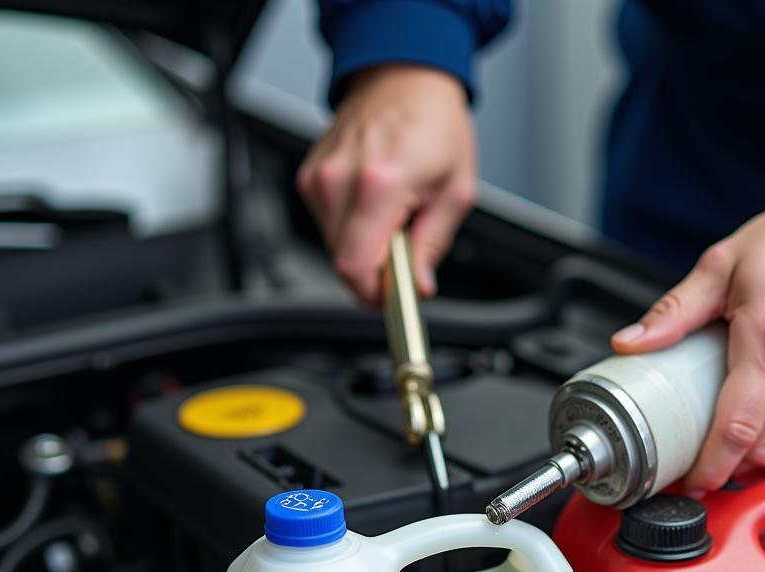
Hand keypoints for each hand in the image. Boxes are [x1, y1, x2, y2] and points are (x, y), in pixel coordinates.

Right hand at [297, 66, 475, 304]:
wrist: (405, 77)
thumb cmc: (433, 124)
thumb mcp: (454, 192)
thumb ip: (432, 247)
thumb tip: (417, 286)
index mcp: (377, 184)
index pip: (356, 268)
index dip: (375, 295)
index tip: (394, 300)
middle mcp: (339, 180)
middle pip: (343, 264)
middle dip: (375, 273)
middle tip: (405, 252)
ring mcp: (318, 177)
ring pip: (333, 248)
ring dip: (364, 249)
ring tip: (393, 218)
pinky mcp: (310, 177)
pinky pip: (327, 226)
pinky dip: (352, 228)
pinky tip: (374, 205)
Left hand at [611, 187, 764, 489]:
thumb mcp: (724, 263)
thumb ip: (674, 311)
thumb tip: (630, 342)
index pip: (736, 427)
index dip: (710, 466)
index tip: (690, 480)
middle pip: (762, 446)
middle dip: (728, 465)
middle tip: (699, 463)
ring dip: (754, 449)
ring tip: (726, 437)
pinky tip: (763, 408)